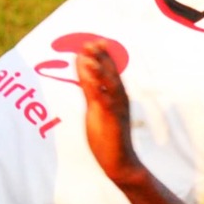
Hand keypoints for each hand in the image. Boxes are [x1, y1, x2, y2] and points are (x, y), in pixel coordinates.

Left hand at [76, 44, 143, 186]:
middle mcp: (120, 100)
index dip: (102, 56)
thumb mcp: (95, 108)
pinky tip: (91, 82)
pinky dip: (100, 91)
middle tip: (91, 42)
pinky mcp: (113, 122)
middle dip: (101, 58)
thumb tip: (83, 70)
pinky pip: (106, 104)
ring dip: (99, 70)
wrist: (119, 162)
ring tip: (88, 57)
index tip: (93, 41)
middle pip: (111, 74)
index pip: (109, 72)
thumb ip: (90, 89)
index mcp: (116, 96)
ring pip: (110, 86)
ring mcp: (118, 110)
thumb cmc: (107, 135)